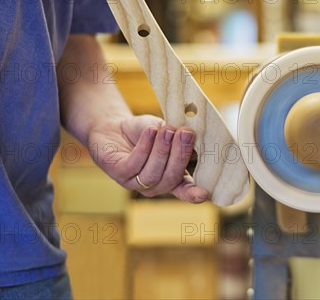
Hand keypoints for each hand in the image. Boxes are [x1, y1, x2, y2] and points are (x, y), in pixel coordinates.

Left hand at [88, 114, 209, 202]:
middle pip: (171, 178)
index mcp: (171, 178)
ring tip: (167, 130)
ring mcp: (135, 182)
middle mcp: (154, 185)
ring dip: (162, 150)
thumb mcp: (166, 131)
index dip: (194, 194)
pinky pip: (134, 164)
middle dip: (180, 155)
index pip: (185, 190)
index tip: (204, 195)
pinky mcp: (118, 173)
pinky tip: (150, 132)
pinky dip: (145, 147)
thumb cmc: (145, 131)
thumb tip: (192, 137)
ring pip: (153, 173)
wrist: (115, 126)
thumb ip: (178, 136)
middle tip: (186, 133)